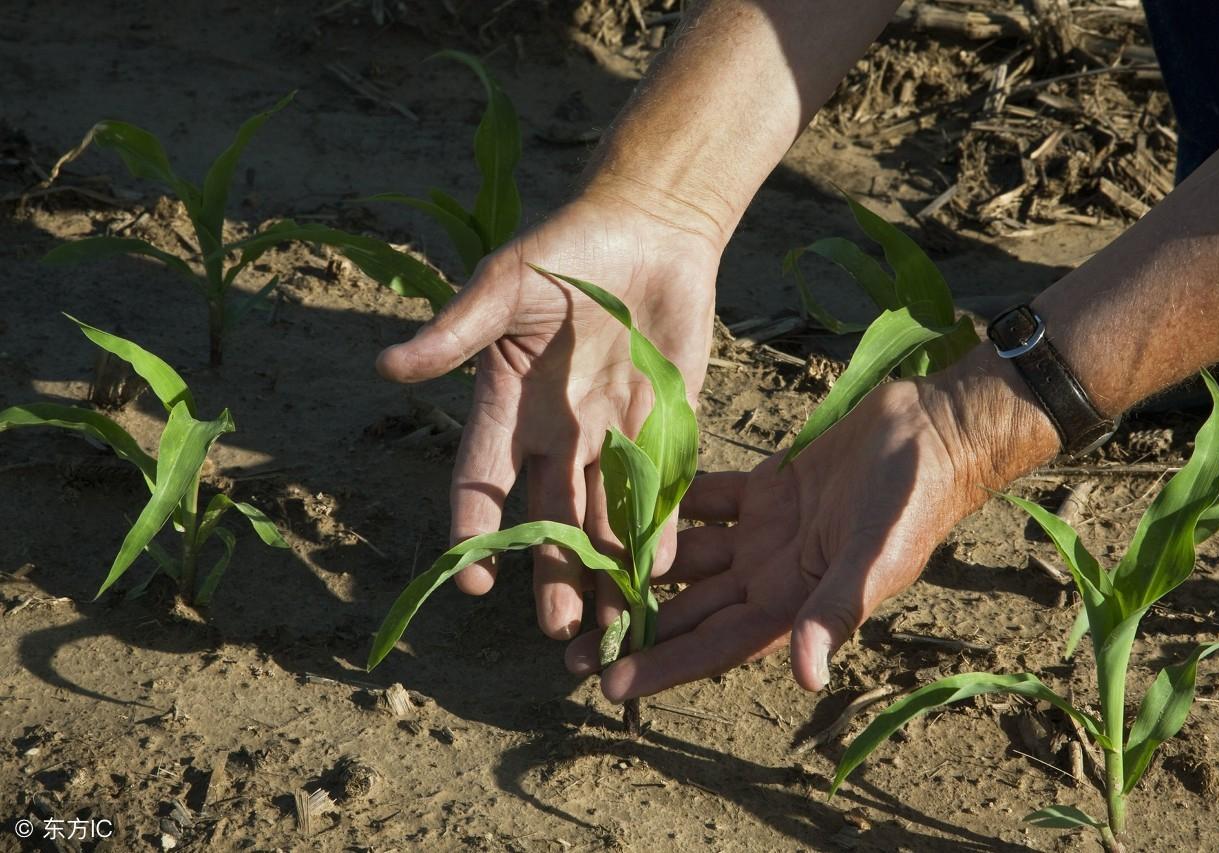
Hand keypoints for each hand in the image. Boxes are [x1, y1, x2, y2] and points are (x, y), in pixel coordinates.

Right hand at [377, 187, 722, 639]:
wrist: (652, 225)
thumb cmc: (569, 246)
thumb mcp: (505, 284)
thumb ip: (456, 331)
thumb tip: (386, 367)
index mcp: (510, 406)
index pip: (482, 482)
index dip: (475, 533)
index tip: (471, 584)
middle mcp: (559, 432)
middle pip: (550, 517)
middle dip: (553, 573)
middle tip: (558, 631)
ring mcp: (613, 434)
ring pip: (604, 516)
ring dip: (605, 569)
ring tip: (610, 624)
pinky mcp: (667, 425)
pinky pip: (660, 487)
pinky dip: (659, 527)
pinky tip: (660, 569)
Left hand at [566, 359, 1056, 698]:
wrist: (935, 430)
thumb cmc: (912, 500)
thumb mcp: (875, 558)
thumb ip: (836, 611)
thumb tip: (805, 677)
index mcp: (793, 602)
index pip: (715, 644)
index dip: (662, 664)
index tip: (607, 683)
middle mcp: (771, 573)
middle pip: (689, 608)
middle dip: (632, 623)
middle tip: (567, 641)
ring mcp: (765, 531)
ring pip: (688, 554)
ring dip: (639, 562)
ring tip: (580, 570)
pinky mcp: (767, 486)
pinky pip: (706, 498)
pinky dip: (669, 500)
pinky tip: (623, 494)